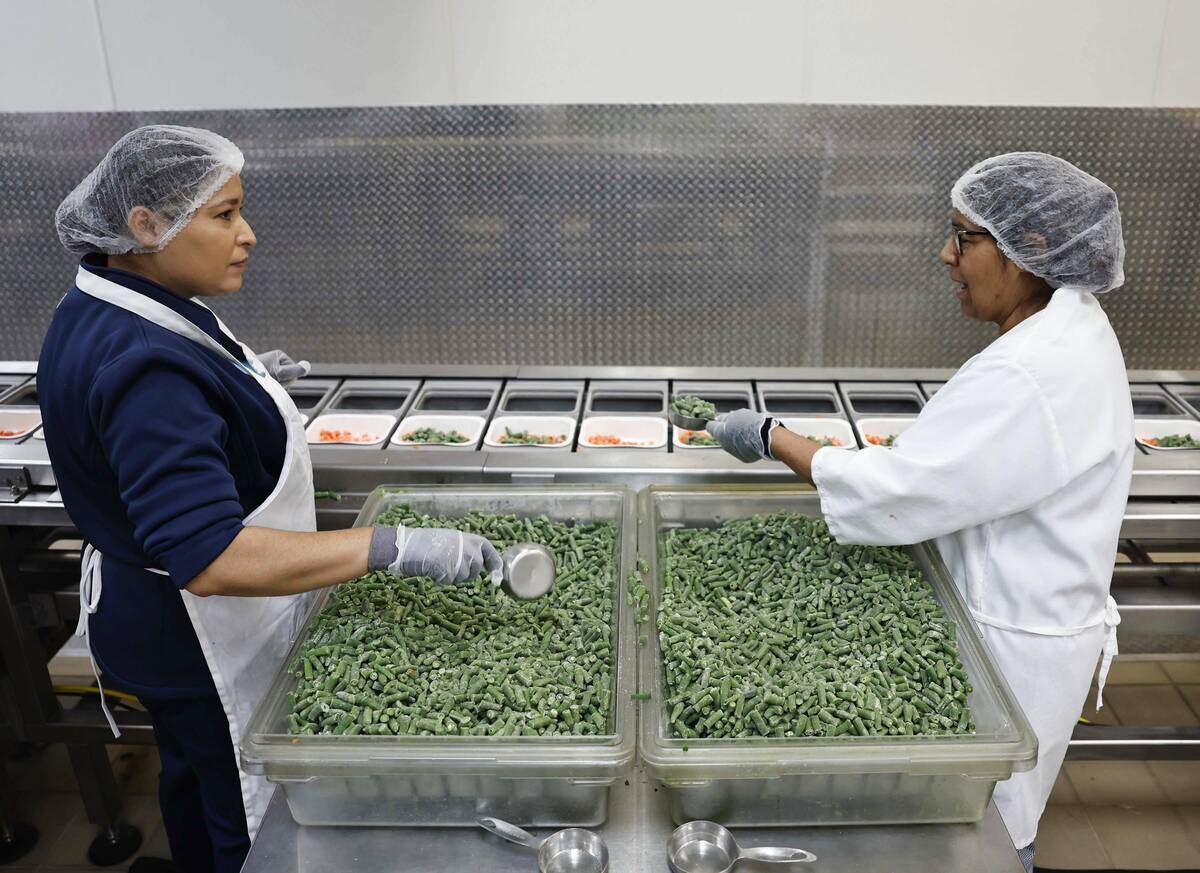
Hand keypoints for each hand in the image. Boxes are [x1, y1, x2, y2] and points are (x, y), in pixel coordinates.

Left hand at [257, 349, 309, 385]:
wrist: (239, 373)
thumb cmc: (258, 373)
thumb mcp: (279, 372)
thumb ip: (295, 371)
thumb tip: (308, 366)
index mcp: (280, 356)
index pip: (295, 371)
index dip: (289, 378)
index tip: (278, 377)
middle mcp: (276, 361)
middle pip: (289, 377)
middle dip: (283, 382)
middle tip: (271, 382)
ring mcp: (271, 368)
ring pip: (283, 382)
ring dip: (277, 386)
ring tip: (265, 384)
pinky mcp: (266, 375)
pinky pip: (276, 384)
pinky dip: (272, 387)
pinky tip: (265, 386)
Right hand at [384, 526, 502, 585]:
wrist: (409, 545)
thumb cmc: (428, 542)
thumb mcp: (453, 540)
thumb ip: (468, 549)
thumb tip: (480, 563)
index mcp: (472, 539)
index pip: (491, 553)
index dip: (495, 566)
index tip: (497, 578)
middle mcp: (470, 549)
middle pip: (476, 570)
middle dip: (466, 573)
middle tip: (449, 564)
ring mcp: (461, 561)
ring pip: (463, 578)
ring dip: (452, 576)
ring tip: (439, 563)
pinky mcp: (451, 571)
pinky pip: (450, 581)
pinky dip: (442, 579)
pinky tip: (433, 568)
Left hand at [706, 408, 780, 462]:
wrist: (767, 437)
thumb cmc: (753, 425)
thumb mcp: (738, 415)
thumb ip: (726, 418)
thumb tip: (720, 419)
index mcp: (720, 433)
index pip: (710, 427)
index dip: (714, 422)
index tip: (717, 421)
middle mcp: (724, 445)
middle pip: (720, 436)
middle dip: (726, 430)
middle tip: (736, 424)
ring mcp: (733, 452)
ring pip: (730, 443)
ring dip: (735, 438)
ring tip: (746, 432)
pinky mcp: (743, 457)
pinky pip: (740, 450)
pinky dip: (743, 445)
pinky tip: (751, 439)